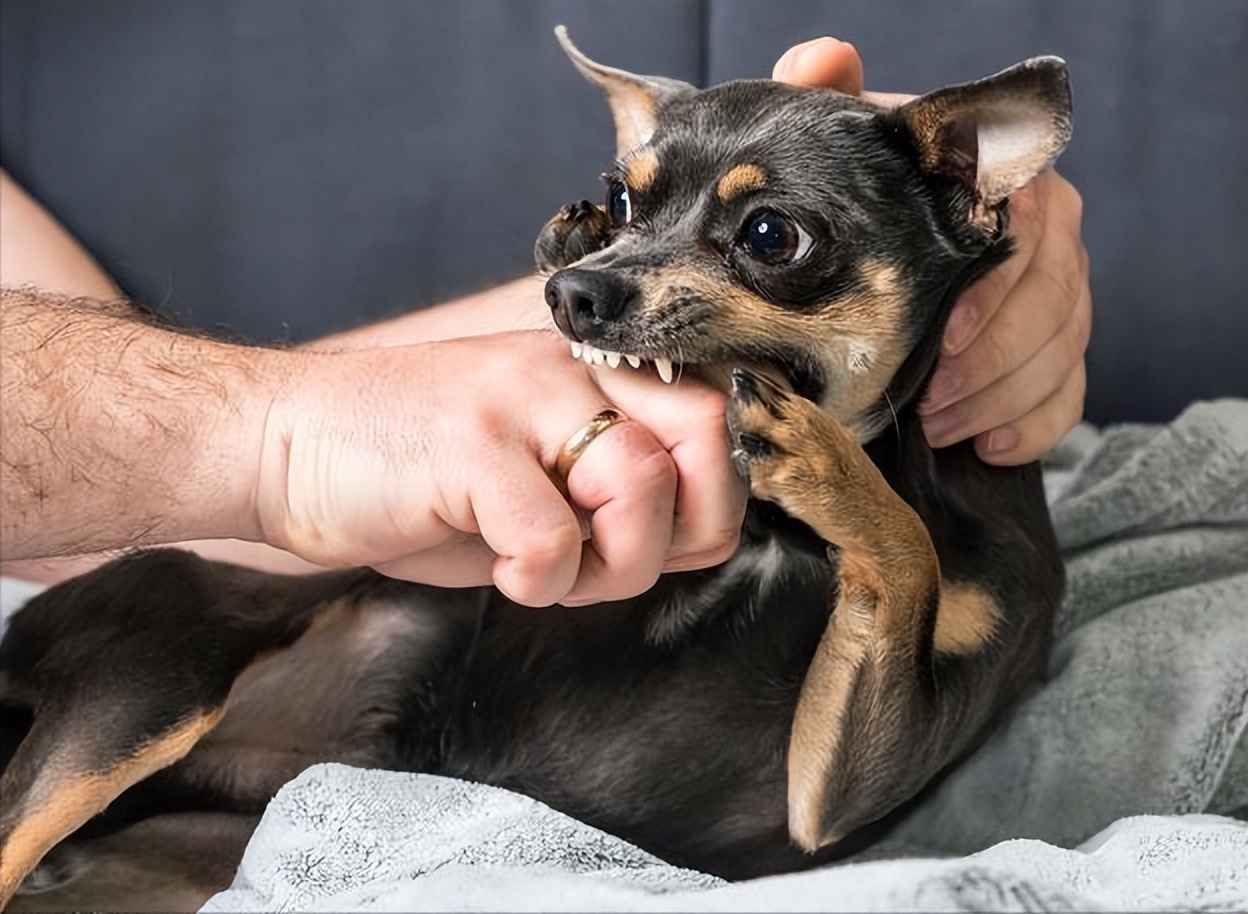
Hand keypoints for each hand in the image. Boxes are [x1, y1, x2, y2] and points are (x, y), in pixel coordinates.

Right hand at [258, 330, 743, 606]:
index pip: (717, 418)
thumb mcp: (534, 475)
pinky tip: (497, 568)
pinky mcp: (469, 443)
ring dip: (608, 565)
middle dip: (684, 529)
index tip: (658, 542)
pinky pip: (552, 539)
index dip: (709, 500)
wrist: (283, 445)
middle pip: (708, 435)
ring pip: (641, 486)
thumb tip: (703, 536)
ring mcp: (518, 398)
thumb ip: (619, 494)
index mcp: (591, 370)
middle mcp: (567, 368)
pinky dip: (536, 582)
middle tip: (615, 559)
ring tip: (544, 566)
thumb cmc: (413, 473)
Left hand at [773, 39, 1090, 463]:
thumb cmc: (864, 196)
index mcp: (1007, 186)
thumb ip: (833, 100)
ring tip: (940, 427)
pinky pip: (1069, 394)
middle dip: (994, 360)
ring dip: (1002, 399)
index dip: (995, 292)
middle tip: (933, 401)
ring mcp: (1058, 295)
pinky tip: (984, 446)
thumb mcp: (845, 150)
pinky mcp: (1056, 351)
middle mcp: (1050, 235)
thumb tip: (826, 58)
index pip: (1033, 231)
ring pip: (1064, 351)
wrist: (874, 246)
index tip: (946, 338)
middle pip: (1057, 299)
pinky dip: (1032, 426)